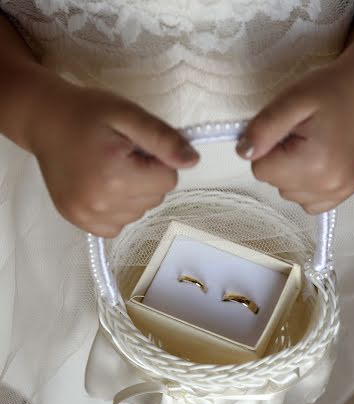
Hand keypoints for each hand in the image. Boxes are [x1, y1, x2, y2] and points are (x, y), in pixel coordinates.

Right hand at [31, 84, 198, 235]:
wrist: (44, 121)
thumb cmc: (87, 113)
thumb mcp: (128, 114)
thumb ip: (163, 139)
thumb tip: (192, 162)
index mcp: (116, 175)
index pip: (168, 180)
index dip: (159, 160)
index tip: (137, 146)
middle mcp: (102, 203)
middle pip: (155, 198)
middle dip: (147, 177)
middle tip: (122, 155)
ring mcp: (88, 216)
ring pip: (139, 213)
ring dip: (133, 193)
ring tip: (109, 169)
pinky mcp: (80, 222)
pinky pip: (118, 225)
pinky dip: (118, 209)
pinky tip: (102, 187)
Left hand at [236, 60, 353, 213]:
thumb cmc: (327, 91)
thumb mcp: (291, 100)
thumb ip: (263, 128)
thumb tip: (244, 153)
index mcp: (314, 162)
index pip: (261, 170)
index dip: (267, 147)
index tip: (286, 131)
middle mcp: (328, 184)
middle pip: (274, 183)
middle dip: (280, 160)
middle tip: (301, 136)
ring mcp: (338, 192)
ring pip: (288, 193)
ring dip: (291, 173)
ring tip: (311, 147)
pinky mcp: (343, 195)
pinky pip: (306, 202)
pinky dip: (305, 185)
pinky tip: (317, 163)